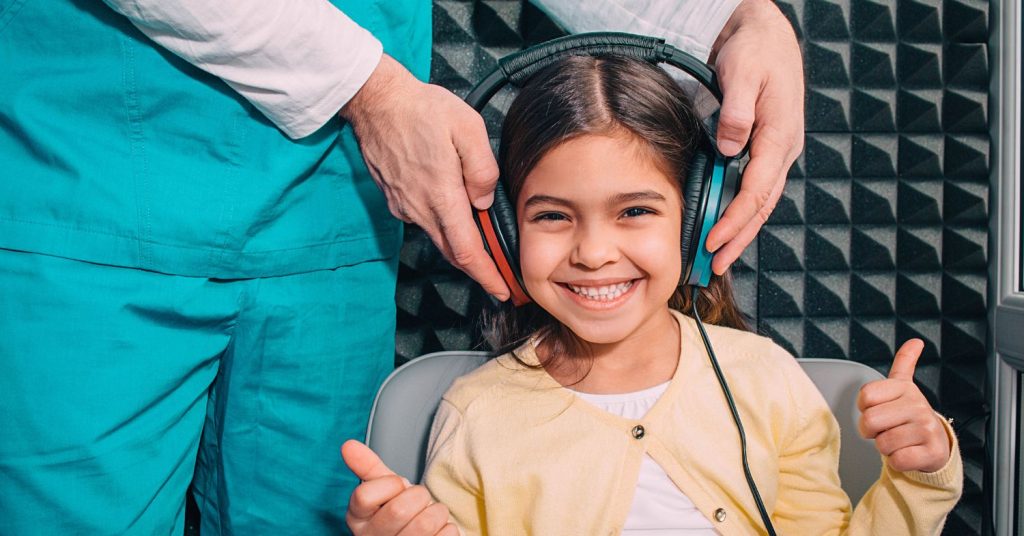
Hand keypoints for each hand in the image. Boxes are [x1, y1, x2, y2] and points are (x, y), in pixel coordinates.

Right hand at [341, 55, 509, 300]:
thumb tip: (484, 201)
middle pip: (453, 252)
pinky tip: (453, 212)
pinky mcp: (394, 199)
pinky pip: (424, 220)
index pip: (468, 252)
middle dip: (478, 269)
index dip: (487, 275)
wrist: (375, 101)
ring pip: (438, 237)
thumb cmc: (422, 109)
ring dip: (460, 246)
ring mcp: (404, 206)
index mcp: (442, 196)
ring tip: (483, 244)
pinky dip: (442, 225)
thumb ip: (483, 169)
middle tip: (500, 278)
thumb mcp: (468, 129)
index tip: (502, 291)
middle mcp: (420, 209)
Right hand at [342, 440, 457, 535]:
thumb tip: (348, 444)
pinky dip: (447, 528)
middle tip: (419, 500)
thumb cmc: (399, 510)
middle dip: (418, 496)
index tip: (398, 486)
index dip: (389, 485)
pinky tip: (437, 532)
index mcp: (358, 519)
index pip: (364, 495)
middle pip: (397, 510)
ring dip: (436, 512)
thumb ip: (367, 466)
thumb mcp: (383, 487)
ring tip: (430, 515)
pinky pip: (445, 535)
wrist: (418, 535)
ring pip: (424, 524)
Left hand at [704, 0, 804, 273]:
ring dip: (741, 230)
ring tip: (720, 257)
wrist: (765, 33)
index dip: (735, 218)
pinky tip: (726, 225)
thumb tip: (730, 149)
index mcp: (780, 135)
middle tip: (716, 265)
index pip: (757, 189)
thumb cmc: (755, 50)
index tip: (714, 240)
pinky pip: (754, 186)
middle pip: (762, 204)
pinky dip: (740, 210)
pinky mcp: (766, 147)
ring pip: (760, 200)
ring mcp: (776, 149)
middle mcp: (783, 148)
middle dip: (739, 238)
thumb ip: (736, 113)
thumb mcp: (742, 74)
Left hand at [857, 340, 951, 472]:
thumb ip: (905, 363)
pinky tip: (908, 453)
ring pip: (883, 443)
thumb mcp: (905, 388)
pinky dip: (897, 462)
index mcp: (905, 388)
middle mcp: (918, 406)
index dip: (865, 408)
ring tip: (900, 441)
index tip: (878, 410)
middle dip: (871, 431)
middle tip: (886, 430)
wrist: (936, 445)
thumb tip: (915, 342)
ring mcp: (927, 429)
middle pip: (869, 421)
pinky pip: (897, 460)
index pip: (865, 396)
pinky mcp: (931, 452)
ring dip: (885, 447)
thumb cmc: (910, 417)